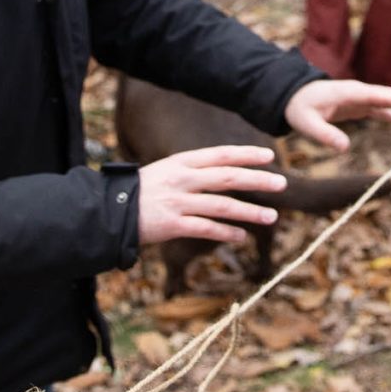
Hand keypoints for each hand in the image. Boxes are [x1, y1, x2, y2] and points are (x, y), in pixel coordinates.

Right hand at [138, 145, 286, 244]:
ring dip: (249, 211)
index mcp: (181, 162)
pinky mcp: (172, 225)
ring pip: (221, 205)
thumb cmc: (140, 192)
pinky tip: (241, 237)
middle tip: (281, 184)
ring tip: (271, 217)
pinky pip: (205, 229)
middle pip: (227, 177)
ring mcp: (177, 202)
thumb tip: (223, 173)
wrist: (108, 211)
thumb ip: (192, 172)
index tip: (270, 155)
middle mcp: (182, 179)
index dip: (246, 154)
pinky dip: (226, 233)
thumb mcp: (165, 171)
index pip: (220, 155)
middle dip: (257, 180)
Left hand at [284, 79, 390, 151]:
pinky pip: (382, 110)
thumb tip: (345, 148)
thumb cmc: (299, 108)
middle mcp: (359, 93)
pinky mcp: (358, 106)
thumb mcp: (308, 124)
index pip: (381, 96)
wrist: (290, 97)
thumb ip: (325, 135)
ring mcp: (360, 99)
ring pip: (389, 103)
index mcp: (351, 93)